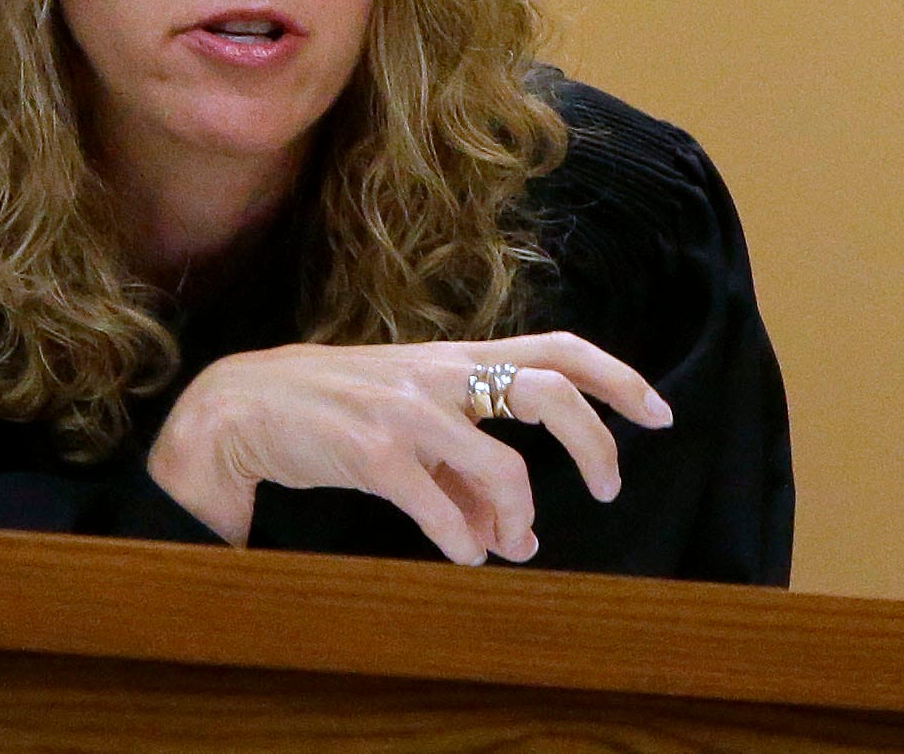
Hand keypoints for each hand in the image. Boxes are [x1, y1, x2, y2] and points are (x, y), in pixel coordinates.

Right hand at [146, 331, 672, 564]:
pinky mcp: (372, 451)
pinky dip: (463, 541)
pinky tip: (464, 555)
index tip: (659, 413)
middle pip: (549, 393)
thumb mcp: (405, 421)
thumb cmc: (331, 408)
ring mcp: (406, 410)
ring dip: (522, 518)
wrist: (244, 406)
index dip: (617, 376)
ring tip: (514, 544)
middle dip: (595, 446)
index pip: (556, 348)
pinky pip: (441, 508)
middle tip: (607, 491)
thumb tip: (516, 535)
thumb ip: (463, 469)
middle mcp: (438, 373)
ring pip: (503, 466)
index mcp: (452, 357)